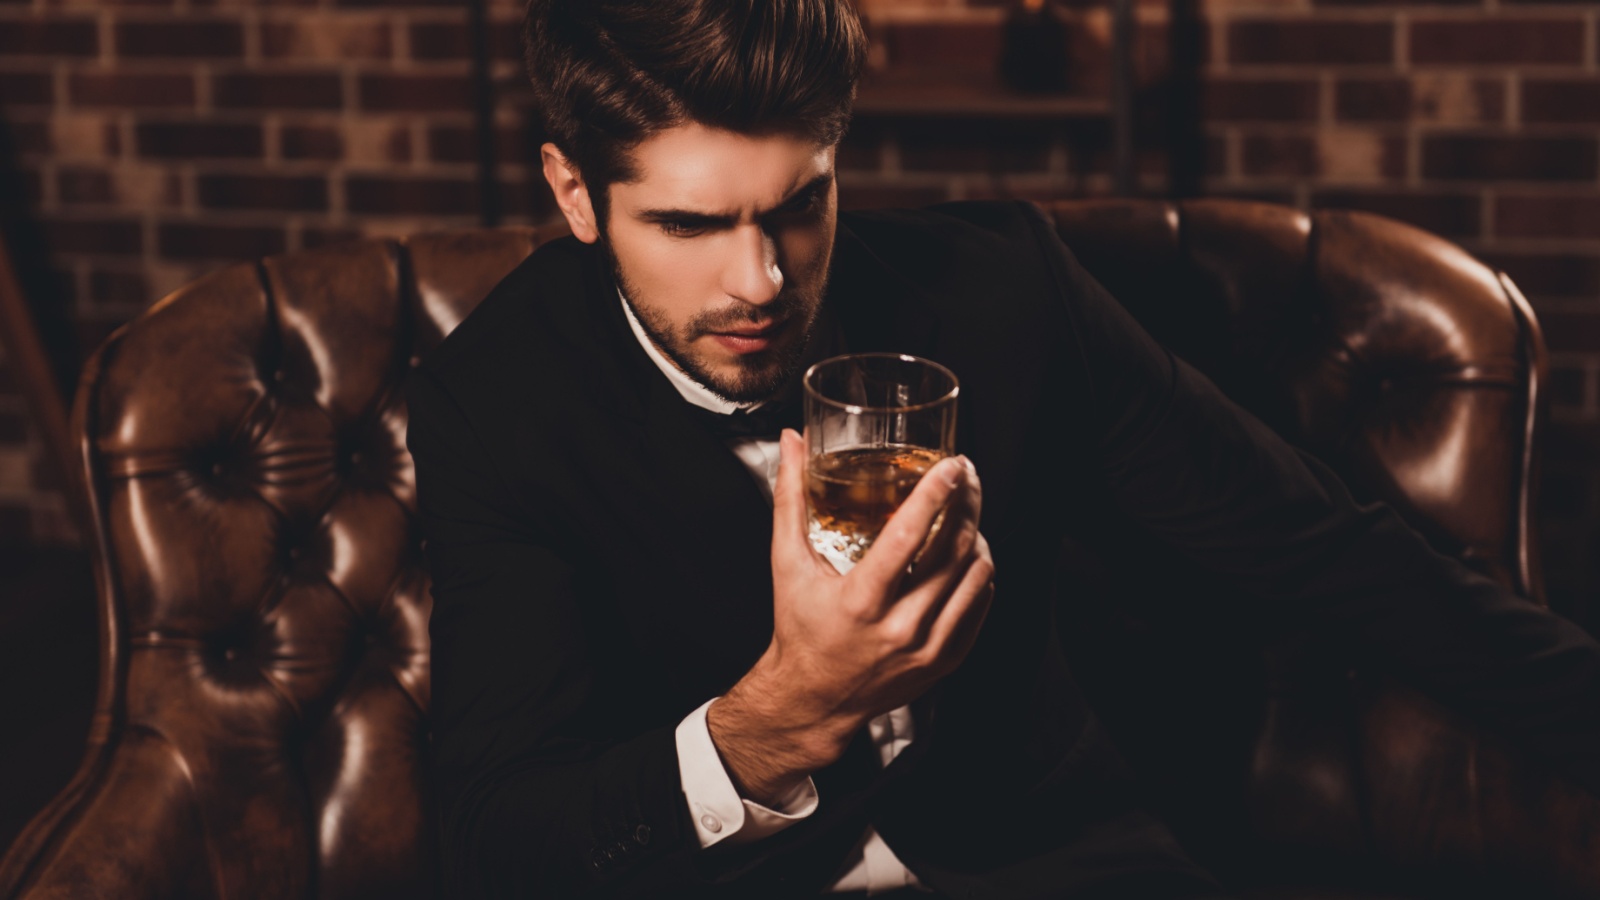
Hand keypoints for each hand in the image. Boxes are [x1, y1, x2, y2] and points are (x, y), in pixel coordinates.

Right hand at [707, 429, 994, 802]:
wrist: (816, 699)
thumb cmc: (801, 631)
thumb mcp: (788, 565)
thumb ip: (790, 500)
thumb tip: (791, 445)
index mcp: (860, 601)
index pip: (908, 537)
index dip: (935, 494)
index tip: (952, 465)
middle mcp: (899, 627)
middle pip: (953, 551)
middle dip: (966, 503)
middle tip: (966, 476)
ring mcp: (928, 647)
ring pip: (975, 575)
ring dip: (977, 534)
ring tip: (966, 511)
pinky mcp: (946, 659)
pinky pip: (981, 604)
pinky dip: (979, 572)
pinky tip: (967, 553)